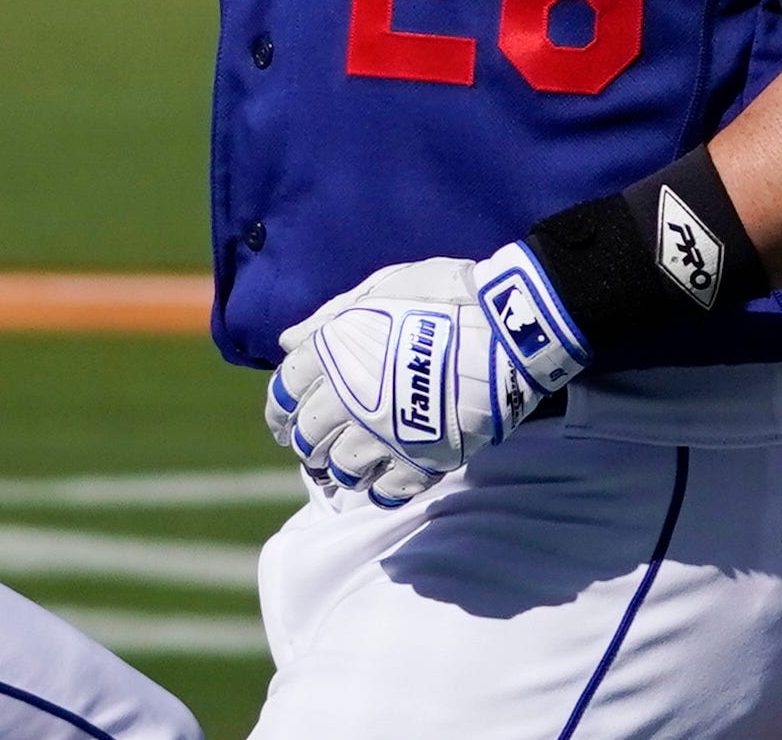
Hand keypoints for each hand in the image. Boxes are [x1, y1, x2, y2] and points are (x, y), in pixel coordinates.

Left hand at [264, 243, 588, 507]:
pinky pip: (387, 490)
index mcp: (331, 353)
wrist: (502, 328)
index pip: (285, 391)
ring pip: (342, 468)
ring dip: (339, 469)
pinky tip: (380, 484)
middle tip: (311, 448)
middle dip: (306, 442)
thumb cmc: (440, 296)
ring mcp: (384, 433)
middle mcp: (348, 398)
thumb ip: (328, 318)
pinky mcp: (422, 459)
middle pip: (309, 435)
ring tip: (344, 467)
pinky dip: (379, 491)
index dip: (279, 408)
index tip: (281, 420)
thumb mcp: (376, 290)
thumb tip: (288, 341)